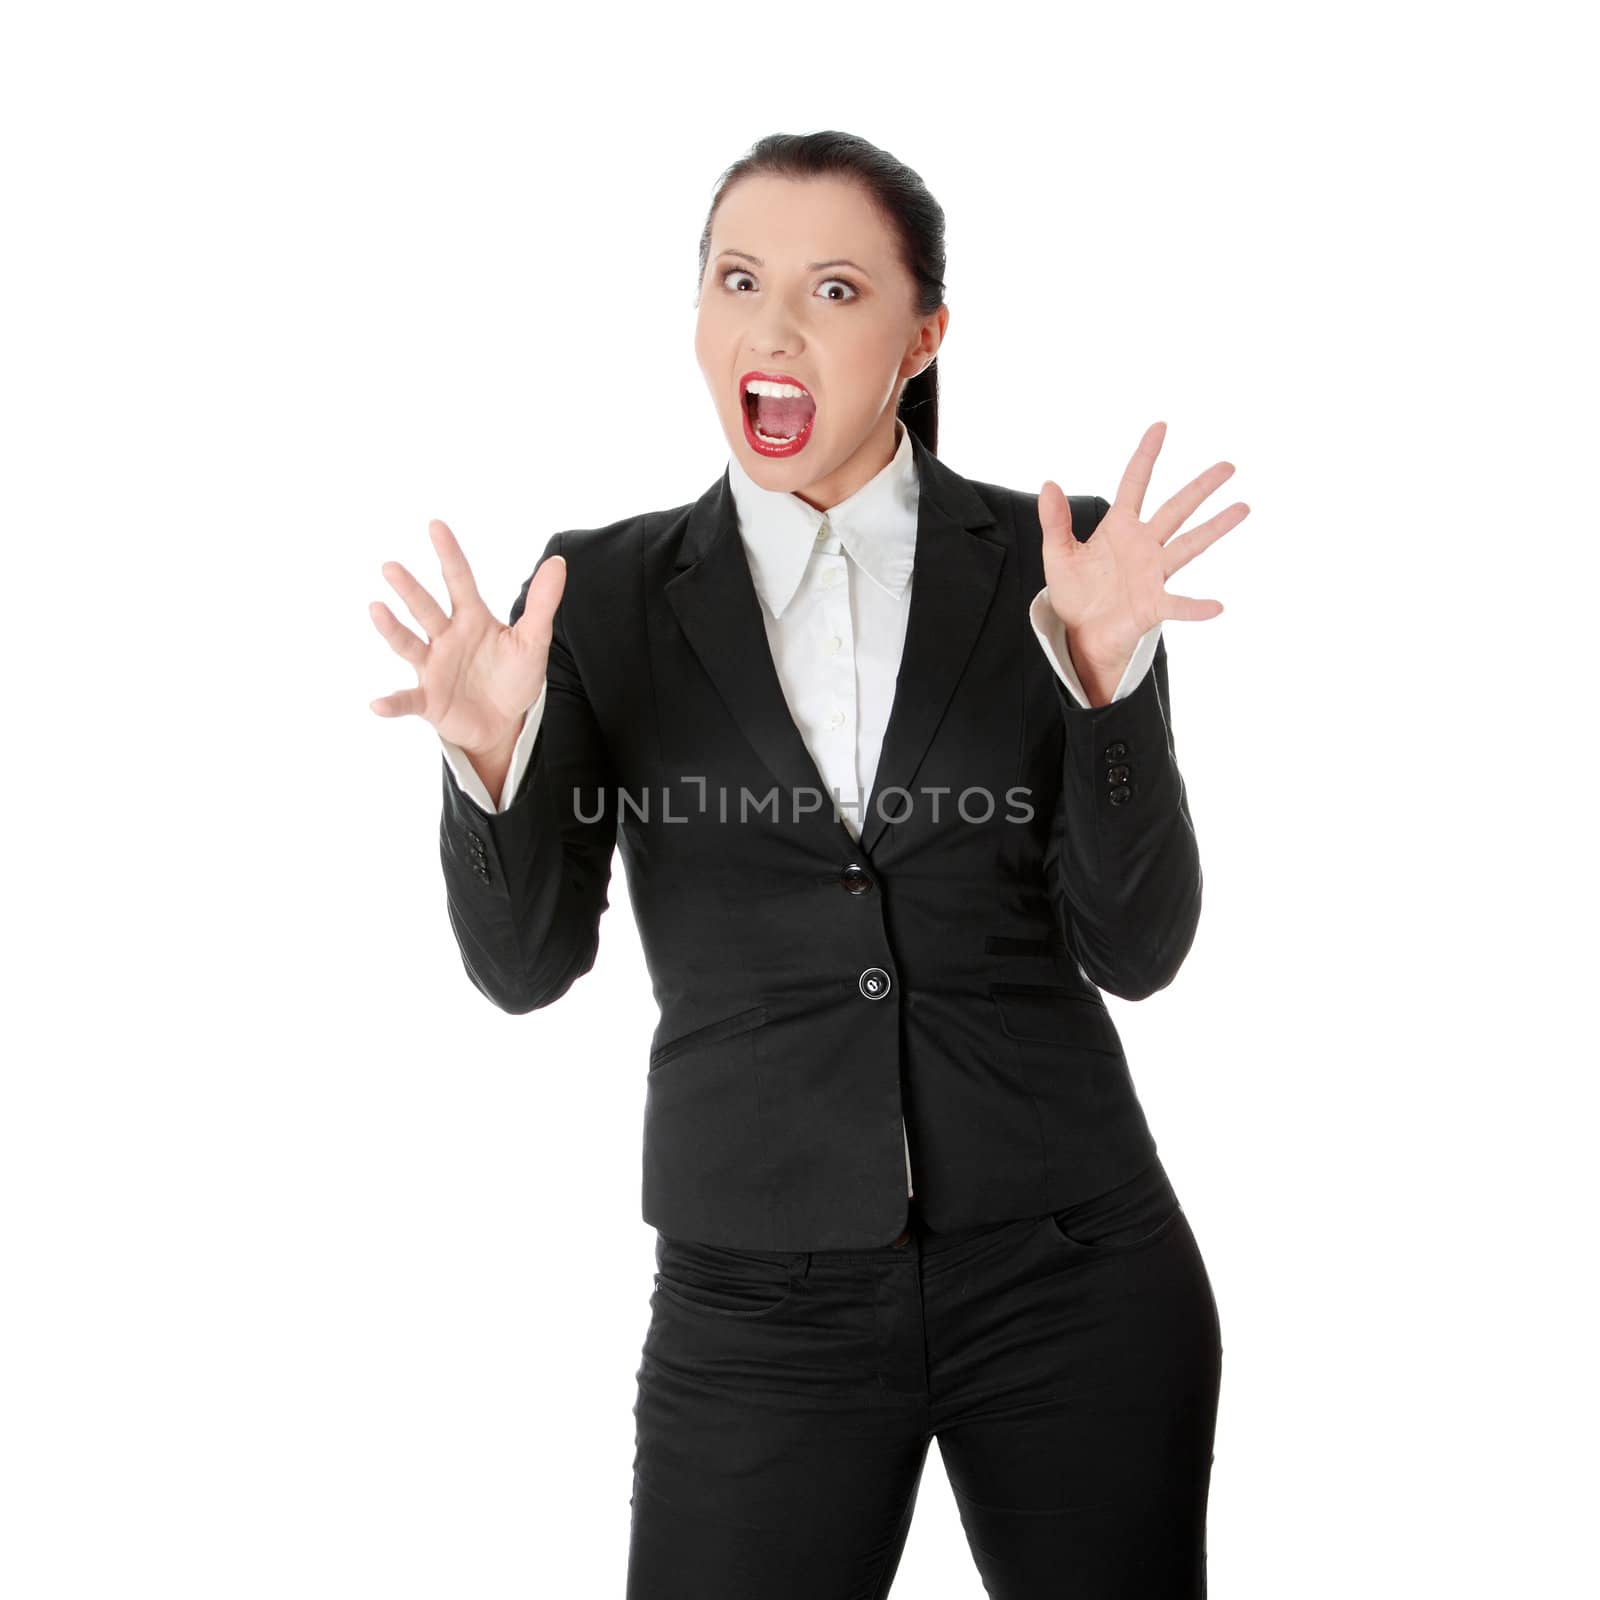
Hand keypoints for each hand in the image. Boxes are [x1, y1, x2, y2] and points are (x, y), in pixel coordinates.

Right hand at [367, 519, 566, 756]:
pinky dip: (392, 702)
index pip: (459, 580)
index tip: (436, 525)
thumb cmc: (514, 677)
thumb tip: (558, 562)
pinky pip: (407, 699)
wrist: (506, 723)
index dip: (449, 554)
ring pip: (408, 644)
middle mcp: (446, 638)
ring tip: (376, 609)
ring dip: (392, 629)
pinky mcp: (428, 699)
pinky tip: (378, 704)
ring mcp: (433, 667)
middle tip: (391, 567)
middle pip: (426, 608)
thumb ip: (543, 603)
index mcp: (471, 619)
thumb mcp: (534, 640)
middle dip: (410, 589)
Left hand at [1038, 421, 1248, 683]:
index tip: (1161, 427)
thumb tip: (1049, 484)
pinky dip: (1196, 607)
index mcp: (1119, 528)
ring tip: (1243, 508)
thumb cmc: (1074, 594)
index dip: (1146, 456)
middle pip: (1176, 508)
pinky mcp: (1153, 605)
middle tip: (1228, 466)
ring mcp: (1152, 574)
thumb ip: (1055, 521)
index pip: (1135, 483)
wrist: (1079, 634)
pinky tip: (1216, 606)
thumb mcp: (1058, 554)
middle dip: (1201, 487)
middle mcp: (1143, 545)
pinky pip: (1178, 604)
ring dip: (1215, 528)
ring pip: (1189, 545)